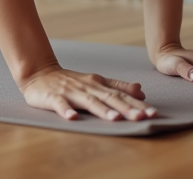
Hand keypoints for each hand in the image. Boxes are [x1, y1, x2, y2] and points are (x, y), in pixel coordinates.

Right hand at [20, 65, 158, 122]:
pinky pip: (60, 105)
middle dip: (126, 108)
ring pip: (88, 101)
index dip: (137, 104)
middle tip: (142, 117)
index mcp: (98, 84)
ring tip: (115, 119)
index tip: (153, 113)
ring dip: (102, 110)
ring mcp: (70, 92)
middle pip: (109, 98)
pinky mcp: (53, 97)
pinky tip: (72, 118)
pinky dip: (66, 111)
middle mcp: (87, 87)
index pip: (121, 94)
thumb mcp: (95, 81)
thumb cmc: (70, 81)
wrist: (39, 73)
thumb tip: (141, 91)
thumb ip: (117, 86)